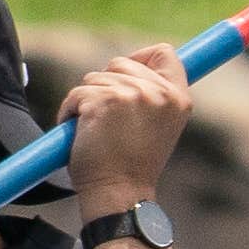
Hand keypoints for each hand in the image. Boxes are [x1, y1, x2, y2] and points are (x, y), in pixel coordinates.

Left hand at [57, 33, 195, 219]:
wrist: (119, 195)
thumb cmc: (132, 166)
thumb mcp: (158, 125)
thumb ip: (153, 96)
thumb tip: (132, 65)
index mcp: (178, 98)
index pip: (164, 53)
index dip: (141, 57)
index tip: (126, 73)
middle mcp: (159, 93)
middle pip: (121, 62)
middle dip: (106, 84)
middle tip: (108, 118)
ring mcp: (131, 95)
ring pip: (95, 77)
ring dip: (87, 101)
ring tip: (96, 131)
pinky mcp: (103, 101)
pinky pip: (76, 93)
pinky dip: (69, 112)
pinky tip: (80, 135)